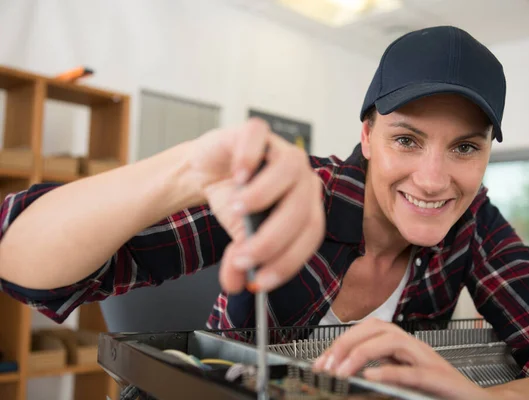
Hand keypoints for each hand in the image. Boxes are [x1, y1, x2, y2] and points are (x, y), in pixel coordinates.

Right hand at [188, 118, 324, 293]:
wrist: (210, 171)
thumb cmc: (234, 201)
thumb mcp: (238, 236)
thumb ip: (240, 260)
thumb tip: (236, 284)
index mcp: (307, 205)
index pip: (310, 235)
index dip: (288, 261)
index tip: (261, 282)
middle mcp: (302, 178)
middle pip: (301, 208)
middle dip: (271, 240)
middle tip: (243, 257)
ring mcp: (281, 151)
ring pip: (290, 170)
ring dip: (263, 196)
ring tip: (237, 210)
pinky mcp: (256, 132)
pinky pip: (259, 138)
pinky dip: (249, 158)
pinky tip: (237, 177)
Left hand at [313, 318, 503, 399]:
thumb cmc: (439, 391)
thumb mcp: (403, 380)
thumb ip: (381, 373)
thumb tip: (349, 374)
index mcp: (402, 346)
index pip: (367, 331)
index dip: (341, 342)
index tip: (320, 363)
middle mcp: (414, 348)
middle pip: (376, 328)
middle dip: (346, 342)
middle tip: (325, 366)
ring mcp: (427, 360)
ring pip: (392, 341)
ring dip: (362, 353)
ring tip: (341, 372)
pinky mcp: (440, 379)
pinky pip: (413, 372)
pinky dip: (391, 372)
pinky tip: (371, 377)